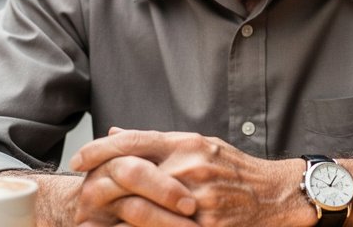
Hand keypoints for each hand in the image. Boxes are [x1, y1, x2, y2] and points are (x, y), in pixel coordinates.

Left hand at [71, 127, 304, 226]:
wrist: (274, 195)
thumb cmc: (235, 170)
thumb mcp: (200, 145)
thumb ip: (158, 142)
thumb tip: (116, 135)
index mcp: (188, 145)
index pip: (135, 141)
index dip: (100, 149)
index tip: (79, 158)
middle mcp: (191, 168)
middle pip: (130, 174)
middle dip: (100, 184)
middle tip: (82, 192)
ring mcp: (197, 200)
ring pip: (139, 208)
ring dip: (111, 214)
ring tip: (92, 218)